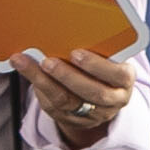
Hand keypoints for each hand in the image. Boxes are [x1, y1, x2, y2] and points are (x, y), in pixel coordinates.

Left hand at [25, 46, 139, 148]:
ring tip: (25, 64)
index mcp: (124, 80)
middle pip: (93, 93)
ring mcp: (94, 114)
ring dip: (44, 82)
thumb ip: (94, 48)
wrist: (97, 96)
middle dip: (67, 76)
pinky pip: (53, 108)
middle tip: (47, 61)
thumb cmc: (98, 68)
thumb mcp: (103, 57)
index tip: (75, 53)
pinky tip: (27, 74)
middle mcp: (114, 100)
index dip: (97, 65)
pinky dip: (37, 90)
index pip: (119, 75)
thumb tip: (64, 29)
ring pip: (68, 102)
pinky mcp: (73, 121)